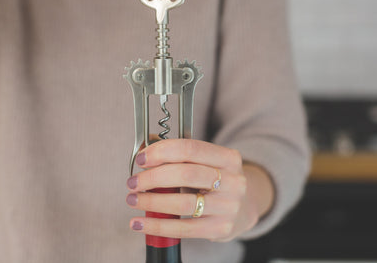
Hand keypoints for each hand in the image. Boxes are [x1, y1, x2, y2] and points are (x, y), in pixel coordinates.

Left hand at [125, 139, 274, 240]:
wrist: (243, 209)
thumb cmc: (216, 182)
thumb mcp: (205, 163)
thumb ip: (178, 155)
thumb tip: (144, 148)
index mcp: (229, 158)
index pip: (191, 149)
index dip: (162, 151)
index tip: (141, 159)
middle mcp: (233, 181)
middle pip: (186, 175)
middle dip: (153, 178)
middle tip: (133, 182)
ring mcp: (229, 206)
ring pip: (183, 204)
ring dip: (151, 202)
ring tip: (133, 200)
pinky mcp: (220, 228)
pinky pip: (183, 228)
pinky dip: (157, 226)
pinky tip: (140, 222)